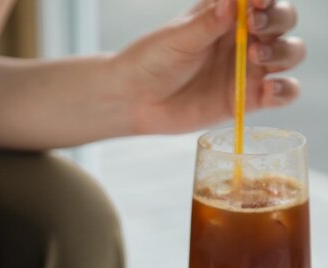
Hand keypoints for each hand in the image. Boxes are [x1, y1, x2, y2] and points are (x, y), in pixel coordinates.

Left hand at [115, 0, 304, 133]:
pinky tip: (269, 91)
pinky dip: (284, 91)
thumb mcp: (177, 38)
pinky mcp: (247, 99)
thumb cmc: (153, 60)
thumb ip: (207, 22)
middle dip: (277, 20)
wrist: (136, 99)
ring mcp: (249, 68)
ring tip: (256, 57)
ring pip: (289, 54)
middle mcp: (245, 37)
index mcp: (229, 12)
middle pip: (283, 21)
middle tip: (253, 28)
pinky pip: (279, 94)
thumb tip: (232, 1)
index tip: (256, 3)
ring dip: (283, 52)